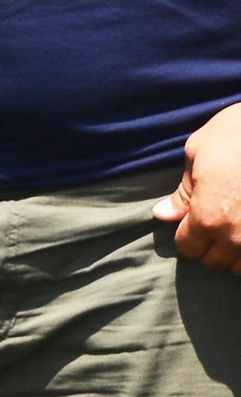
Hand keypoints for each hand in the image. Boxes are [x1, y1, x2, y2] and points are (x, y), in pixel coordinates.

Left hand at [157, 106, 240, 267]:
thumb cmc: (234, 134)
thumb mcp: (197, 154)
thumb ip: (182, 192)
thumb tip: (162, 214)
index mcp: (207, 217)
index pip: (188, 248)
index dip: (186, 234)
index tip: (191, 221)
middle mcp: (236, 236)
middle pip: (214, 262)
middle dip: (209, 246)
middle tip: (213, 224)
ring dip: (234, 253)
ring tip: (234, 228)